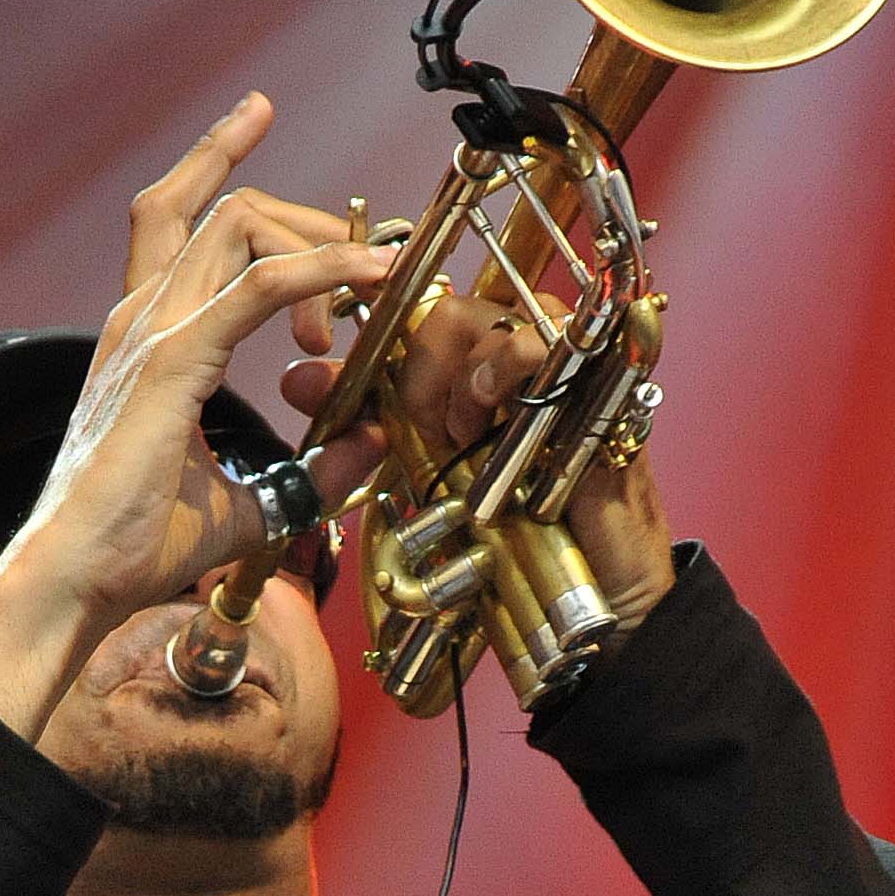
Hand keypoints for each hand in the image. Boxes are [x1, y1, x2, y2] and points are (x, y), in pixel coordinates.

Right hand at [0, 96, 388, 736]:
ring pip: (239, 224)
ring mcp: (149, 333)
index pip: (177, 218)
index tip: (264, 128)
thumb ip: (310, 473)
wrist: (76, 581)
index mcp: (141, 337)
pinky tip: (369, 278)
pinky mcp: (172, 363)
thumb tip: (368, 446)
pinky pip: (259, 286)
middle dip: (306, 219)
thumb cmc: (135, 551)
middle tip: (368, 264)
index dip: (221, 164)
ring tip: (369, 283)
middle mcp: (140, 318)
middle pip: (219, 208)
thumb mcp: (248, 502)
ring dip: (319, 241)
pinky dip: (323, 271)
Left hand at [280, 278, 678, 645]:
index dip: (368, 332)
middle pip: (441, 307)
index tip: (328, 368)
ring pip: (478, 315)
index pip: (415, 307)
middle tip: (421, 429)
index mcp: (481, 360)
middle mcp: (519, 345)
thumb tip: (297, 379)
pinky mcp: (592, 375)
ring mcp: (560, 354)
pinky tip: (484, 424)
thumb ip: (369, 424)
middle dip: (409, 372)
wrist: (596, 588)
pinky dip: (492, 377)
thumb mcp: (428, 470)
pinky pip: (531, 338)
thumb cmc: (517, 532)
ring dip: (448, 378)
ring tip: (458, 433)